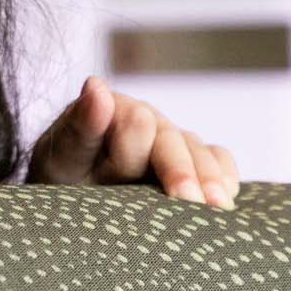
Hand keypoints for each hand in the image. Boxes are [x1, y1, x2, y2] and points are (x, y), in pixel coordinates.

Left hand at [26, 76, 239, 208]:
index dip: (133, 143)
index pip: (130, 122)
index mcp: (109, 109)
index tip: (138, 154)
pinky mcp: (191, 157)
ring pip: (197, 150)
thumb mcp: (63, 155)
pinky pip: (216, 159)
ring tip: (215, 206)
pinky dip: (224, 175)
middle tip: (187, 198)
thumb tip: (96, 85)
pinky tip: (227, 196)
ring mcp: (169, 137)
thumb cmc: (65, 174)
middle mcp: (144, 117)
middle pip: (169, 139)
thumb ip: (80, 126)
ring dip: (208, 177)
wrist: (74, 193)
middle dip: (178, 169)